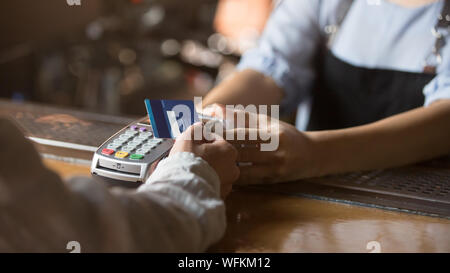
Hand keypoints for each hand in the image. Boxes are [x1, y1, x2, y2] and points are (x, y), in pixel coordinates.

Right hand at [169, 123, 239, 197]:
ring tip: (192, 169)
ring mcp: (228, 184)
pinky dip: (206, 182)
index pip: (216, 140)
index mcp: (228, 151)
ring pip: (217, 172)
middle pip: (218, 157)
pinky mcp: (220, 196)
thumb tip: (199, 127)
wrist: (183, 188)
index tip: (194, 142)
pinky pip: (213, 185)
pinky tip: (195, 180)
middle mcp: (233, 168)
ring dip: (208, 169)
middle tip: (192, 155)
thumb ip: (195, 129)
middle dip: (207, 155)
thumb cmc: (187, 161)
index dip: (203, 139)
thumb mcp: (188, 138)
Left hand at [203, 103, 319, 184]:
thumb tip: (216, 109)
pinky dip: (234, 176)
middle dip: (219, 150)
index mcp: (272, 134)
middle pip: (239, 153)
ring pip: (242, 170)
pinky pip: (248, 181)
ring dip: (225, 166)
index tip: (205, 132)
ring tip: (209, 162)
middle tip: (201, 149)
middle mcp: (274, 152)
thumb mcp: (267, 122)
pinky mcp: (272, 181)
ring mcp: (274, 169)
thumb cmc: (284, 135)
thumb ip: (241, 116)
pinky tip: (222, 172)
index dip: (221, 133)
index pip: (241, 134)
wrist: (312, 155)